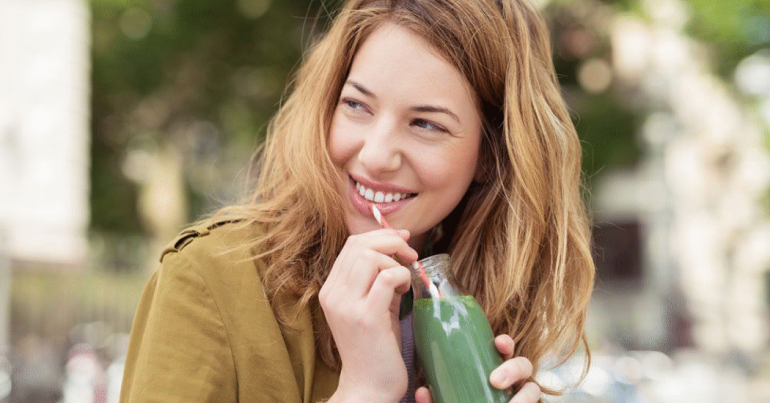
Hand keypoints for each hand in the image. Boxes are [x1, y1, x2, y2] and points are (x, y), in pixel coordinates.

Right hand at [320, 229, 418, 402]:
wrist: (369, 385)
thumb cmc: (375, 346)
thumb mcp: (372, 304)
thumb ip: (377, 278)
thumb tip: (398, 245)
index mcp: (331, 290)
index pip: (351, 245)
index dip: (380, 235)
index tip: (403, 239)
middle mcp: (333, 295)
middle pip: (360, 245)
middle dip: (391, 241)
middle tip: (411, 254)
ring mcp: (347, 306)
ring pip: (370, 257)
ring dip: (395, 261)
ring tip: (404, 281)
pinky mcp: (366, 318)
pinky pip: (386, 278)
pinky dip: (401, 276)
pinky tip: (405, 291)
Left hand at [414, 334, 540, 402]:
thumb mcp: (446, 399)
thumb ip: (436, 397)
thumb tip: (423, 392)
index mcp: (493, 368)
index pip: (504, 349)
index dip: (505, 343)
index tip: (498, 342)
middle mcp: (511, 381)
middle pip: (524, 366)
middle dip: (514, 368)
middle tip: (495, 381)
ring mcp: (518, 395)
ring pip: (533, 390)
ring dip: (525, 396)